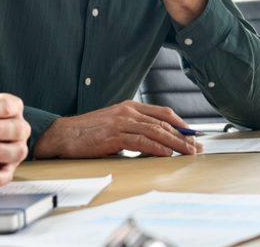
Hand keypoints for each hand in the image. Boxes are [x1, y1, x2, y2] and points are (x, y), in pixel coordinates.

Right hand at [32, 100, 203, 158]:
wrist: (63, 134)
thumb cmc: (87, 132)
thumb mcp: (114, 125)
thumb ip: (133, 130)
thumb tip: (155, 143)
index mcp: (129, 107)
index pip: (162, 113)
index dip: (181, 124)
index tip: (192, 135)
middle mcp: (127, 111)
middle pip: (163, 122)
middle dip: (183, 136)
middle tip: (197, 146)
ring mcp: (121, 122)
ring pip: (156, 131)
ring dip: (175, 143)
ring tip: (188, 152)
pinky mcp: (114, 135)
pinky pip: (141, 141)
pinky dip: (157, 147)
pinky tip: (167, 154)